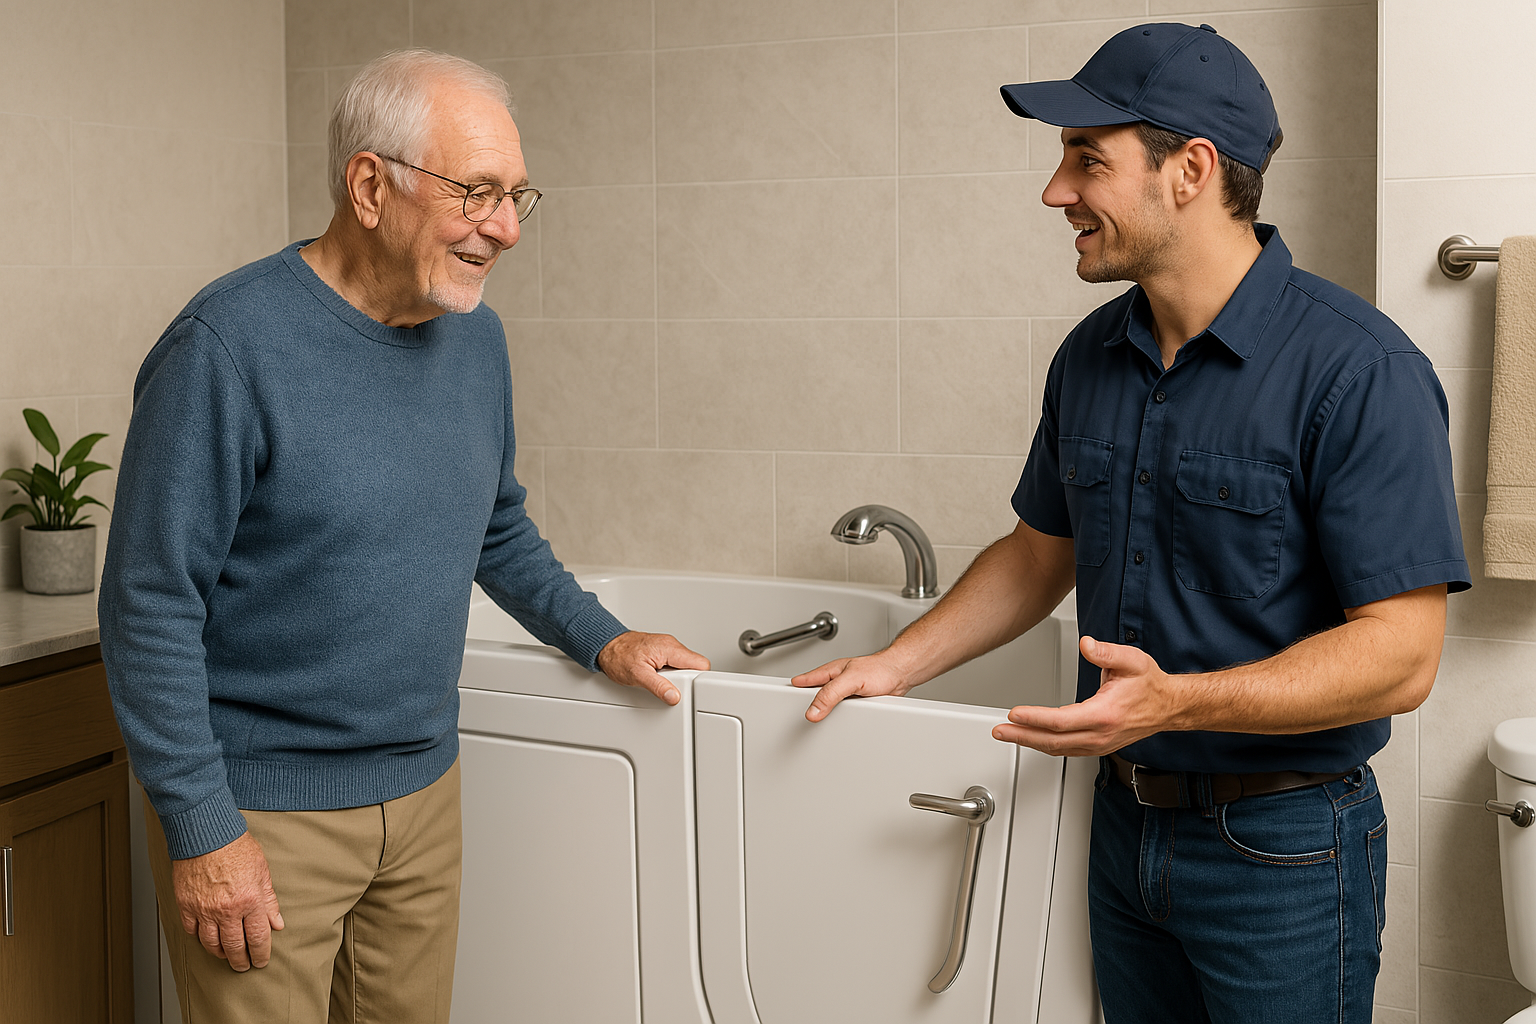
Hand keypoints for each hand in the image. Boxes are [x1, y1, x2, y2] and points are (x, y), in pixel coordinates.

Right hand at [170, 831, 284, 970]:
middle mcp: (226, 910)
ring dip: (221, 953)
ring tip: (227, 955)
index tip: (261, 960)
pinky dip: (200, 938)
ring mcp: (204, 910)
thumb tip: (276, 923)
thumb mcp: (262, 871)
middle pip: (234, 947)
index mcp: (249, 901)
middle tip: (244, 966)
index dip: (260, 953)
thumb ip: (269, 900)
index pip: (257, 938)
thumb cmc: (235, 847)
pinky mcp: (186, 905)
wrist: (206, 834)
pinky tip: (207, 939)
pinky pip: (192, 931)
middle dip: (241, 961)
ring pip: (211, 944)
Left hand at [597, 631, 709, 704]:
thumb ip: (658, 686)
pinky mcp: (661, 651)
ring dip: (675, 677)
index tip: (688, 688)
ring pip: (683, 665)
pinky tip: (655, 676)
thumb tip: (673, 696)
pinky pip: (673, 664)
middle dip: (684, 680)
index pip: (700, 663)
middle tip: (667, 685)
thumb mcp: (637, 675)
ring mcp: (667, 647)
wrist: (606, 646)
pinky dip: (667, 673)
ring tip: (658, 680)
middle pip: (693, 665)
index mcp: (669, 648)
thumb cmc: (618, 656)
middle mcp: (671, 645)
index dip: (698, 679)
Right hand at [792, 654, 912, 721]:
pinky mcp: (856, 701)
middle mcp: (835, 681)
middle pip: (814, 695)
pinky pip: (842, 712)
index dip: (791, 690)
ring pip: (828, 705)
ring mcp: (845, 692)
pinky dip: (838, 717)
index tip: (778, 700)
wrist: (901, 673)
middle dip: (806, 705)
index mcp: (829, 672)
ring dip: (824, 713)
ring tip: (815, 723)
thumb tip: (813, 710)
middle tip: (796, 718)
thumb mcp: (851, 681)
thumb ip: (831, 695)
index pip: (804, 681)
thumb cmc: (880, 669)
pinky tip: (838, 723)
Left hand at [991, 635, 1173, 755]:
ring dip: (1031, 743)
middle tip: (999, 730)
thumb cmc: (1150, 684)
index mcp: (1105, 714)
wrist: (1169, 706)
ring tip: (1008, 734)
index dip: (1035, 719)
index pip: (1062, 721)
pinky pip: (1067, 750)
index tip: (1014, 714)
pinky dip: (1046, 746)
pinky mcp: (1098, 747)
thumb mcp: (1132, 660)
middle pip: (1054, 741)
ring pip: (1059, 749)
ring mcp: (1099, 744)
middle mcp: (1101, 734)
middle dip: (1023, 736)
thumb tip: (1086, 644)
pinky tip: (1032, 739)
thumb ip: (1107, 652)